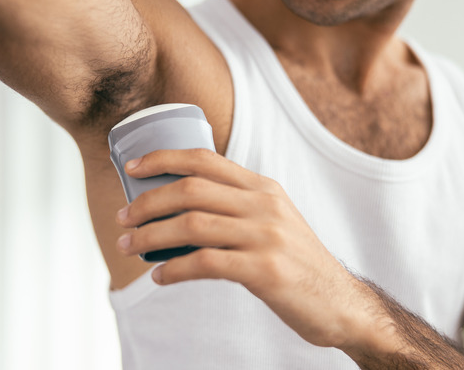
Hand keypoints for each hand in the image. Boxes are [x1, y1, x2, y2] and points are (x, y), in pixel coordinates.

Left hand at [114, 148, 382, 350]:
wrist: (340, 303)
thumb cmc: (296, 263)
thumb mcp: (273, 221)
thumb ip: (237, 206)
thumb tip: (180, 207)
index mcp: (263, 187)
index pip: (205, 160)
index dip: (163, 158)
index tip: (131, 168)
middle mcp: (265, 205)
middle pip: (191, 190)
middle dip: (147, 202)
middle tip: (123, 218)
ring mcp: (266, 236)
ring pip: (192, 225)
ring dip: (150, 235)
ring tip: (128, 246)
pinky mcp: (265, 270)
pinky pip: (205, 263)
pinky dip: (174, 269)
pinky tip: (160, 277)